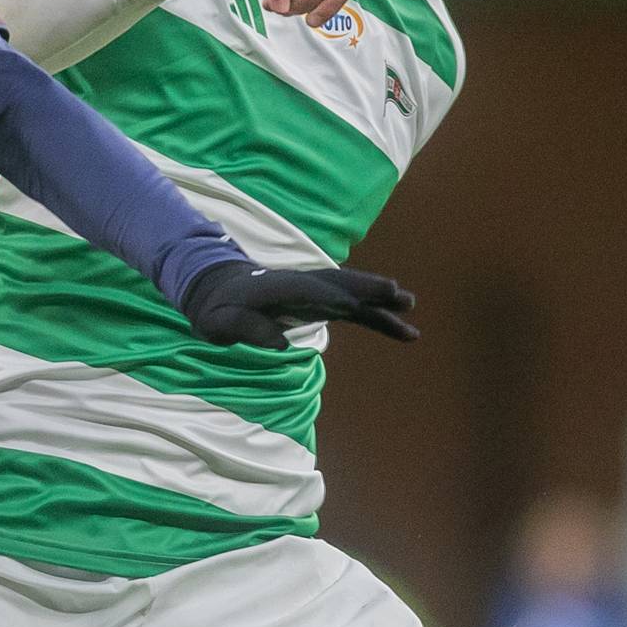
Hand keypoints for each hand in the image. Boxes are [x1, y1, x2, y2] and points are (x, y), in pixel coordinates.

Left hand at [176, 258, 419, 347]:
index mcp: (274, 287)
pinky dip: (377, 315)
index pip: (307, 291)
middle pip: (339, 284)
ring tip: (410, 308)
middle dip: (367, 289)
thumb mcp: (217, 322)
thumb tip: (278, 343)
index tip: (355, 306)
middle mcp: (300, 284)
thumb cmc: (216, 309)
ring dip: (380, 300)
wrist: (217, 289)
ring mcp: (313, 291)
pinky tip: (402, 328)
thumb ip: (244, 328)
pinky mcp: (322, 302)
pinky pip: (354, 308)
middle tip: (397, 295)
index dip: (330, 296)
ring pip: (352, 293)